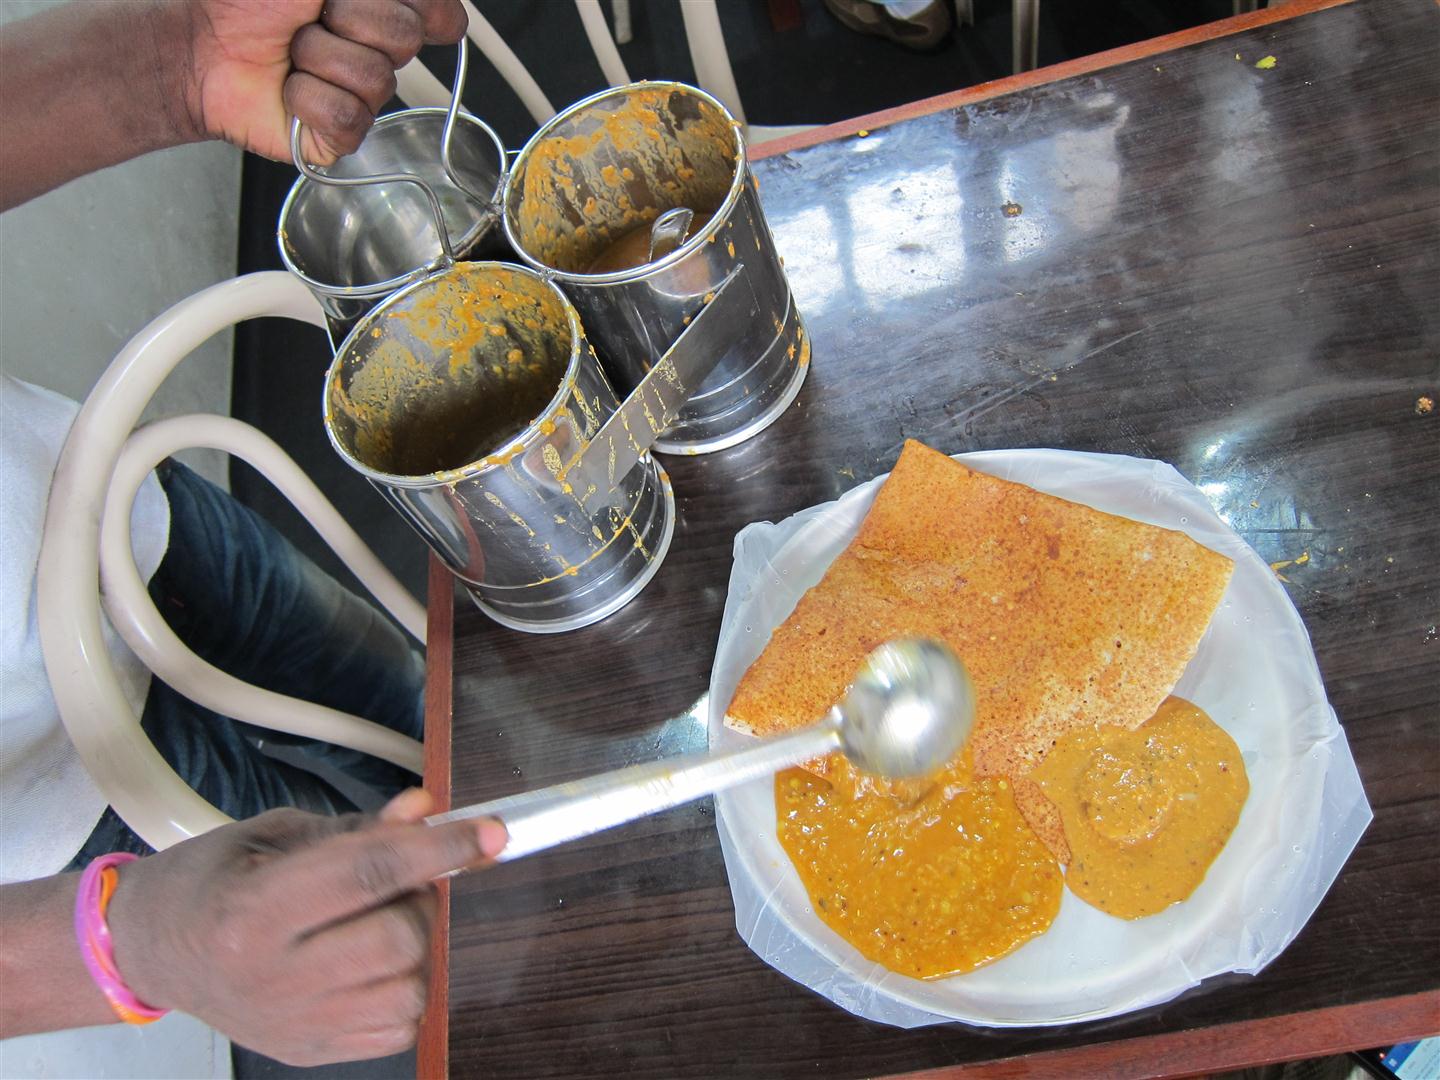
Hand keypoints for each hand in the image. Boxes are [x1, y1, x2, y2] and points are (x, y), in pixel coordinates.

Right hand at [104, 790, 504, 1065]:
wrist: (155, 950)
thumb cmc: (214, 880)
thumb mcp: (275, 834)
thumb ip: (358, 827)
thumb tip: (425, 809)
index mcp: (254, 909)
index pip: (370, 871)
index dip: (440, 848)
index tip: (491, 832)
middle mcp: (272, 975)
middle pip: (400, 934)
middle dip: (420, 898)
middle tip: (398, 881)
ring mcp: (293, 1023)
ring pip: (410, 986)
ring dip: (415, 945)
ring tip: (374, 922)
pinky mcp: (311, 1053)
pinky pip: (400, 1026)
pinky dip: (403, 987)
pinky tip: (369, 962)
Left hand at [174, 0, 467, 163]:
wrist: (198, 44)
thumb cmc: (245, 1)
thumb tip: (441, 3)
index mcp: (380, 8)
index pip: (442, 12)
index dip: (425, 6)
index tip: (371, 0)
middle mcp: (378, 51)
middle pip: (406, 38)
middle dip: (350, 20)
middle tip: (313, 19)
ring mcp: (363, 95)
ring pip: (375, 79)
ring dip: (319, 58)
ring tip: (292, 55)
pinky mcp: (341, 134)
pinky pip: (348, 117)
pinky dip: (308, 99)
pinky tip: (289, 91)